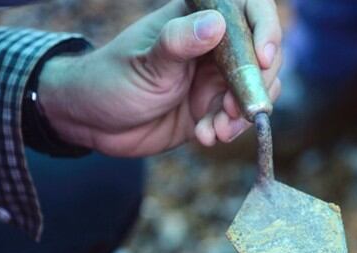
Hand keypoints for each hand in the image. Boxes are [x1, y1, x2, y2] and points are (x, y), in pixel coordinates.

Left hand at [38, 0, 281, 155]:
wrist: (91, 123)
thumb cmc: (110, 79)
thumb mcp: (146, 62)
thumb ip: (179, 43)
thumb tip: (215, 24)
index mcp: (197, 17)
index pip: (248, 9)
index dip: (265, 29)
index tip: (262, 58)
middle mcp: (213, 45)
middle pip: (263, 55)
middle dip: (257, 84)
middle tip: (237, 109)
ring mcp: (215, 78)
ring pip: (255, 90)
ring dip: (243, 114)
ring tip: (217, 130)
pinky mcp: (212, 109)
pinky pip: (238, 118)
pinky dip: (228, 130)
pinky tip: (205, 136)